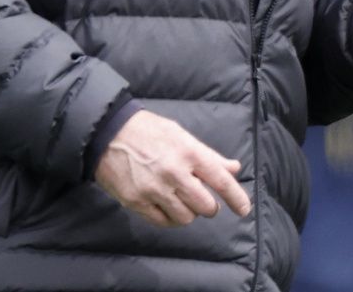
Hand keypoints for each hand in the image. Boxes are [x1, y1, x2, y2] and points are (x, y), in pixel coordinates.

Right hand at [94, 110, 250, 227]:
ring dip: (189, 213)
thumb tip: (234, 168)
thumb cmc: (149, 131)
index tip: (244, 209)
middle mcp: (174, 173)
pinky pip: (162, 222)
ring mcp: (154, 189)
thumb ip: (209, 155)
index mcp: (189, 152)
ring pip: (185, 218)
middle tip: (204, 201)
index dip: (236, 197)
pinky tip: (168, 208)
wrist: (108, 133)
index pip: (220, 180)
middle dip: (209, 207)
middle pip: (205, 206)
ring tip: (182, 201)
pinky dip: (170, 219)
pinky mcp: (136, 202)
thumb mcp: (182, 135)